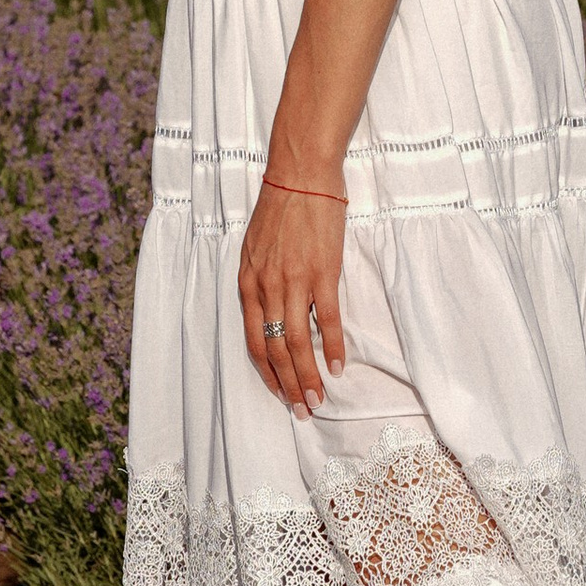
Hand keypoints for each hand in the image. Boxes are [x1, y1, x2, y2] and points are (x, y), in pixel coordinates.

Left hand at [238, 169, 347, 412]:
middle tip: (302, 409)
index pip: (252, 342)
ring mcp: (295, 282)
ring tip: (318, 399)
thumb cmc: (279, 208)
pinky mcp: (323, 273)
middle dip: (288, 385)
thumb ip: (258, 281)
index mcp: (248, 284)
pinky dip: (331, 347)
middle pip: (275, 349)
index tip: (280, 394)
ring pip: (298, 342)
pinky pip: (326, 319)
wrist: (301, 175)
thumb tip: (267, 309)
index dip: (267, 373)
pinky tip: (336, 366)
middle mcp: (267, 288)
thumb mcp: (254, 248)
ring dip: (308, 376)